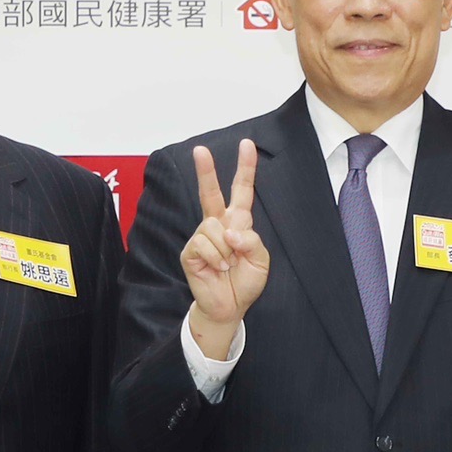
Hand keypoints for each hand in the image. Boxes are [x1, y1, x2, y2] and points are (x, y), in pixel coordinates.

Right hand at [180, 142, 268, 358]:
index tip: (248, 144)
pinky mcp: (190, 251)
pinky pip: (205, 244)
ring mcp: (202, 236)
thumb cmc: (244, 281)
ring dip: (227, 249)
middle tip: (200, 149)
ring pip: (214, 227)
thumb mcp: (261, 259)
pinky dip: (217, 258)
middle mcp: (218, 224)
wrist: (229, 306)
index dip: (245, 168)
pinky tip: (218, 269)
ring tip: (228, 264)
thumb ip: (252, 240)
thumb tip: (230, 231)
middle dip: (206, 171)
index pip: (242, 191)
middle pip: (211, 193)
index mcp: (238, 222)